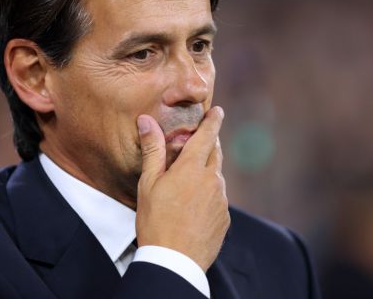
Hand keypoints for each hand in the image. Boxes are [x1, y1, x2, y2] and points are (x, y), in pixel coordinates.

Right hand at [135, 106, 229, 270]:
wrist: (175, 260)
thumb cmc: (156, 220)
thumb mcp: (149, 183)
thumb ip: (153, 150)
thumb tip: (147, 120)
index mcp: (192, 168)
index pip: (207, 136)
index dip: (213, 121)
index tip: (218, 111)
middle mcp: (212, 180)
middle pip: (214, 154)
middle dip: (210, 144)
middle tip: (201, 140)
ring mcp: (221, 200)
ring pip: (216, 177)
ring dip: (207, 172)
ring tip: (189, 182)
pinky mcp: (224, 218)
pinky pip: (218, 198)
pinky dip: (209, 195)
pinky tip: (194, 206)